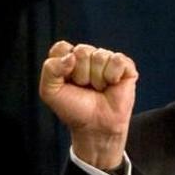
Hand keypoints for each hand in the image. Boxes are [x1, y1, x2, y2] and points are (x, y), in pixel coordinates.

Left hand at [38, 40, 137, 169]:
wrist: (95, 126)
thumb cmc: (73, 109)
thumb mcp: (49, 92)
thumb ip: (50, 70)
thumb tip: (72, 56)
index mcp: (68, 58)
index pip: (62, 48)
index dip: (62, 66)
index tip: (66, 82)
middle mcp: (87, 55)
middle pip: (82, 50)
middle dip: (81, 74)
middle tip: (84, 88)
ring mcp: (106, 59)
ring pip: (99, 56)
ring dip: (97, 79)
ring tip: (98, 89)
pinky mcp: (125, 66)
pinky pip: (117, 60)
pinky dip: (112, 76)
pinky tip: (112, 85)